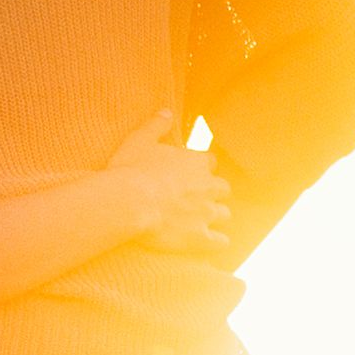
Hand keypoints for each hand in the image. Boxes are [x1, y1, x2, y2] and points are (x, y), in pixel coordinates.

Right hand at [103, 123, 235, 254]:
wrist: (130, 202)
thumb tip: (166, 111)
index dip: (200, 167)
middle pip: (222, 189)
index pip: (209, 162)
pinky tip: (214, 242)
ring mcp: (206, 213)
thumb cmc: (132, 170)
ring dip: (215, 215)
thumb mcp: (140, 140)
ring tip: (203, 220)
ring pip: (224, 214)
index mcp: (196, 162)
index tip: (190, 172)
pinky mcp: (200, 237)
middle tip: (198, 197)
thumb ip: (156, 125)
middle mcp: (208, 187)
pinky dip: (218, 241)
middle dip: (213, 192)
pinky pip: (220, 241)